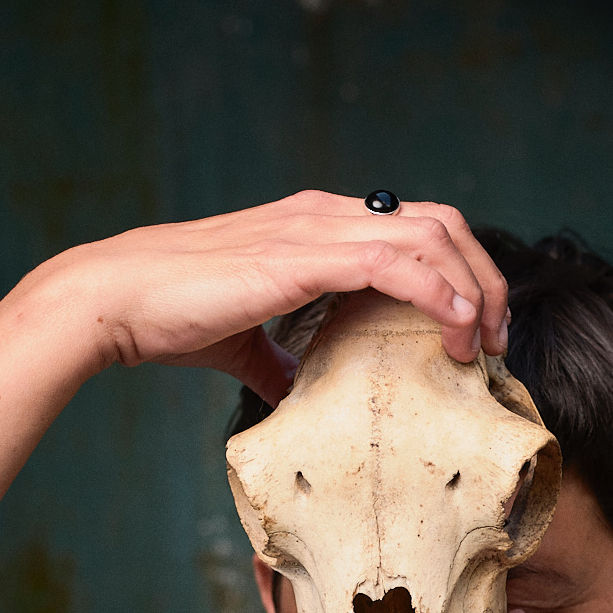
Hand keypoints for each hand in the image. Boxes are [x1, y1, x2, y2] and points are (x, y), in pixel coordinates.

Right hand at [0, 192, 506, 612]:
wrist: (114, 300)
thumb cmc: (168, 317)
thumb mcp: (244, 343)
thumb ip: (280, 361)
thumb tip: (299, 398)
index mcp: (319, 226)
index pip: (417, 231)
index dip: (460, 276)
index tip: (476, 338)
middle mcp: (328, 214)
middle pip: (444, 223)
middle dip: (487, 279)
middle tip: (498, 344)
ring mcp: (318, 227)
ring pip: (435, 235)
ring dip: (477, 288)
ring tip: (487, 345)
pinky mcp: (305, 254)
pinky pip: (400, 263)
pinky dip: (443, 295)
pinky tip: (459, 333)